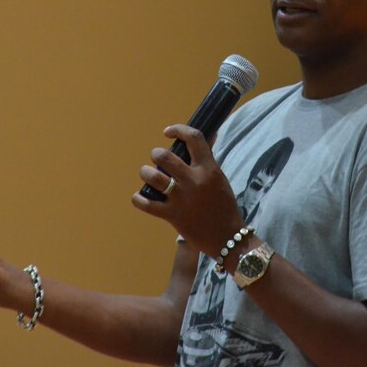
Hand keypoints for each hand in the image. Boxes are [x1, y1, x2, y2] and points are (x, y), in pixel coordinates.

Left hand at [133, 125, 245, 256]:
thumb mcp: (219, 178)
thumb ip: (208, 158)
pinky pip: (147, 204)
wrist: (227, 237)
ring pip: (153, 177)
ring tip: (147, 175)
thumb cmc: (224, 206)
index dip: (178, 129)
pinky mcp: (173, 216)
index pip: (194, 138)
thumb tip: (211, 132)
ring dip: (146, 173)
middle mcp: (194, 181)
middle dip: (156, 154)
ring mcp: (182, 198)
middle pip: (165, 156)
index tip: (168, 132)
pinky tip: (139, 197)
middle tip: (157, 159)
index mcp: (209, 169)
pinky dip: (139, 199)